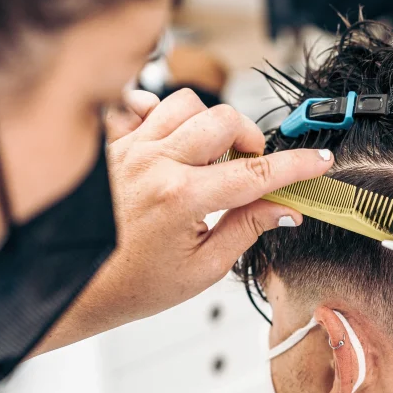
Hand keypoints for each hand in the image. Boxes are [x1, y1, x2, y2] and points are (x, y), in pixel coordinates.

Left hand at [39, 89, 331, 351]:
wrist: (73, 288)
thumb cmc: (131, 285)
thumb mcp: (203, 269)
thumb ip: (247, 229)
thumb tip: (286, 209)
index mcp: (181, 198)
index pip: (256, 172)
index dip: (296, 166)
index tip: (319, 162)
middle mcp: (154, 164)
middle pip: (224, 120)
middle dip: (251, 139)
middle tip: (252, 166)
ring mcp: (129, 149)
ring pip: (186, 104)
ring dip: (209, 125)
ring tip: (212, 156)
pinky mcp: (110, 144)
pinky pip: (141, 104)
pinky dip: (162, 113)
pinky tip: (172, 141)